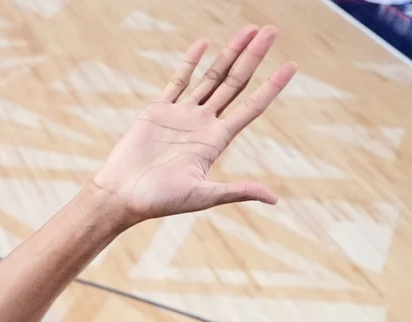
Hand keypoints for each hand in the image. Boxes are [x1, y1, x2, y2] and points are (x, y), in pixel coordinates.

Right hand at [87, 25, 295, 223]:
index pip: (251, 107)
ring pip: (211, 77)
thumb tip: (273, 199)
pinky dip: (190, 62)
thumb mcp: (202, 196)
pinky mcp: (158, 111)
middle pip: (235, 83)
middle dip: (254, 57)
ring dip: (230, 53)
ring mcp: (181, 115)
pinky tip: (204, 44)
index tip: (291, 65)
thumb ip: (236, 192)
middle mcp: (202, 124)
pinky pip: (178, 81)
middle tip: (271, 31)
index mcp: (216, 141)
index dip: (272, 86)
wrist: (121, 195)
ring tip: (248, 30)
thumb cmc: (159, 201)